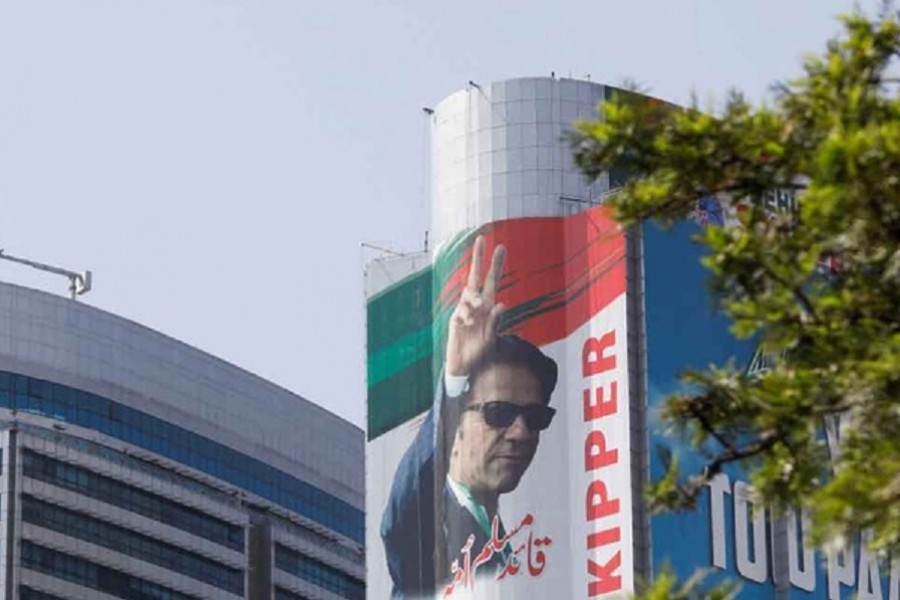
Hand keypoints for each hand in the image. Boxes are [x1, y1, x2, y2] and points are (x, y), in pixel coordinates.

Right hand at [445, 235, 505, 376]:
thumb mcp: (491, 338)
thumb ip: (496, 322)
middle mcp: (475, 305)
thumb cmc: (479, 351)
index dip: (496, 265)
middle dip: (478, 258)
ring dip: (473, 299)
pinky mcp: (454, 321)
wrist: (463, 367)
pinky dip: (465, 316)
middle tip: (481, 238)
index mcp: (487, 306)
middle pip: (475, 277)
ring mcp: (463, 311)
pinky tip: (468, 323)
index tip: (501, 246)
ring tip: (477, 313)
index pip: (492, 281)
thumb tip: (502, 304)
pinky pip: (460, 312)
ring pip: (467, 294)